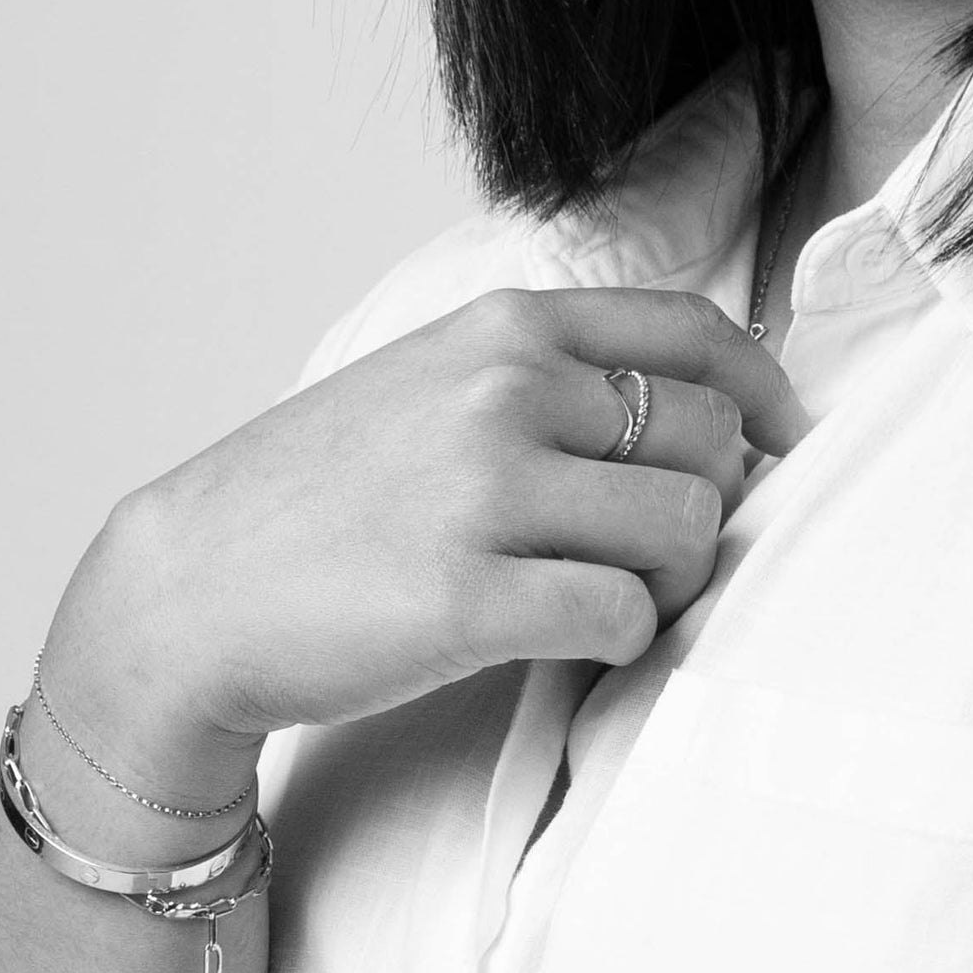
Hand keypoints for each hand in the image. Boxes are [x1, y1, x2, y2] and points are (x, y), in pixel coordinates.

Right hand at [33, 287, 814, 807]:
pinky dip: (620, 641)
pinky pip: (625, 616)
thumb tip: (706, 413)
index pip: (692, 333)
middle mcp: (505, 391)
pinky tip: (570, 643)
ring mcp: (487, 491)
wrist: (189, 592)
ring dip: (673, 581)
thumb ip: (549, 375)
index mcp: (504, 329)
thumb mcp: (429, 382)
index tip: (782, 442)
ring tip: (614, 601)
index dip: (764, 394)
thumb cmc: (322, 499)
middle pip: (710, 440)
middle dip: (708, 506)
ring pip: (688, 528)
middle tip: (652, 556)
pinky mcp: (472, 598)